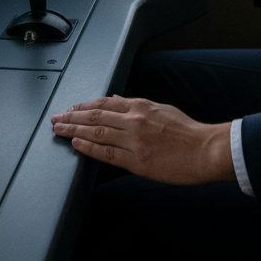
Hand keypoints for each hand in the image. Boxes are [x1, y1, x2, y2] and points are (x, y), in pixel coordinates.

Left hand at [51, 95, 233, 185]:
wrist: (205, 150)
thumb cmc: (187, 132)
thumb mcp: (161, 108)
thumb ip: (136, 105)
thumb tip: (114, 100)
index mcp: (140, 106)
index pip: (103, 103)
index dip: (83, 106)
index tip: (70, 109)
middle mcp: (134, 120)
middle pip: (95, 116)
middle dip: (72, 117)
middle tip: (55, 119)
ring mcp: (134, 140)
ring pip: (97, 132)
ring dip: (74, 130)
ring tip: (59, 130)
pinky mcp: (137, 161)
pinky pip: (107, 153)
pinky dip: (89, 147)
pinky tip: (76, 144)